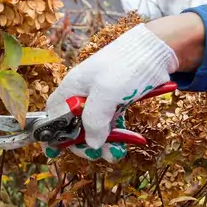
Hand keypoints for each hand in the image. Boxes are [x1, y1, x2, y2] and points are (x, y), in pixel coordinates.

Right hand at [44, 22, 182, 159]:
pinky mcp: (117, 102)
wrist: (155, 51)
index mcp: (72, 87)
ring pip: (94, 126)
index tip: (55, 151)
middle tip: (93, 154)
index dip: (51, 132)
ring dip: (101, 143)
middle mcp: (83, 93)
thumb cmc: (125, 67)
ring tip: (112, 155)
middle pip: (73, 124)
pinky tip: (121, 146)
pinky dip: (114, 136)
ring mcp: (100, 98)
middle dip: (82, 142)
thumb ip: (94, 120)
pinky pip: (110, 123)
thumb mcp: (106, 94)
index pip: (53, 113)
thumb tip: (92, 145)